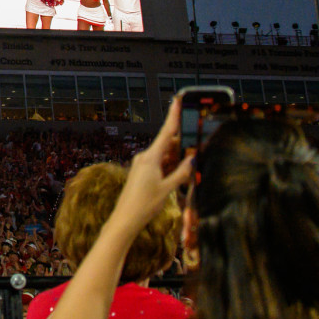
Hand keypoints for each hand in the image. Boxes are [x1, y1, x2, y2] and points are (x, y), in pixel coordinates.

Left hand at [111, 97, 191, 231]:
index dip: (173, 115)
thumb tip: (191, 160)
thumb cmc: (145, 204)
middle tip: (192, 153)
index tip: (176, 100)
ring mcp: (141, 164)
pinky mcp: (140, 171)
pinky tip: (173, 179)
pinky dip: (168, 167)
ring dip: (175, 161)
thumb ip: (180, 174)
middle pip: (167, 145)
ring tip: (180, 175)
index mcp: (150, 157)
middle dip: (181, 148)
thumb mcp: (167, 189)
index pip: (166, 132)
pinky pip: (158, 164)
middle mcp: (144, 157)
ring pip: (163, 156)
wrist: (125, 218)